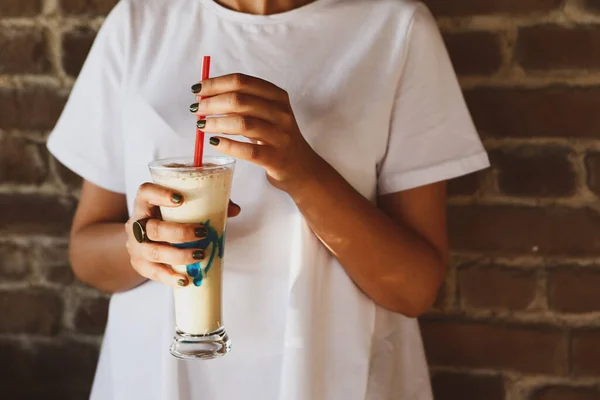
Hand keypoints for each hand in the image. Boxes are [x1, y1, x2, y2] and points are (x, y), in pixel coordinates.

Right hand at [124, 182, 239, 286]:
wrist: (143, 238)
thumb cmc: (168, 218)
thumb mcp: (182, 207)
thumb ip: (209, 203)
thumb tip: (235, 210)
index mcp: (145, 203)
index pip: (146, 192)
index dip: (160, 194)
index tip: (180, 199)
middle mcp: (136, 223)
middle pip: (153, 228)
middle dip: (180, 233)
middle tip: (202, 233)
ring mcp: (135, 245)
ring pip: (154, 251)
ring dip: (179, 255)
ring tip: (200, 255)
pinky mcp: (140, 264)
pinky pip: (154, 272)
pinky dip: (170, 277)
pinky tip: (185, 279)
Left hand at [191, 73, 325, 192]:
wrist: (301, 167)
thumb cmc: (276, 137)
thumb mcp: (267, 113)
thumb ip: (243, 102)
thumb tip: (205, 96)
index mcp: (277, 96)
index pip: (242, 82)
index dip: (216, 84)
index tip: (198, 90)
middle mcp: (281, 113)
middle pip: (239, 100)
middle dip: (212, 103)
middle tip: (196, 110)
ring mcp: (280, 136)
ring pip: (242, 123)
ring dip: (216, 123)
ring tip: (202, 126)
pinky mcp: (275, 158)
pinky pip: (248, 150)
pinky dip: (227, 145)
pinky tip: (214, 142)